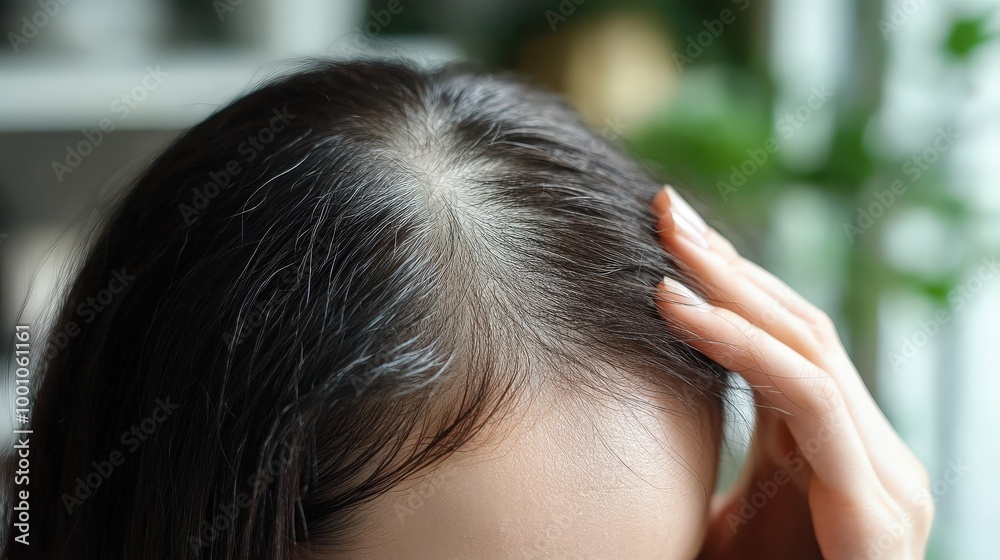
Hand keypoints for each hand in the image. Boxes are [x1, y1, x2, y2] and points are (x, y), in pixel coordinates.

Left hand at [651, 187, 932, 559]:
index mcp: (828, 449)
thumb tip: (637, 392)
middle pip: (799, 328)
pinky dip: (740, 346)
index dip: (731, 282)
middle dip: (729, 264)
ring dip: (733, 287)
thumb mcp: (723, 511)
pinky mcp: (879, 510)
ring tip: (666, 244)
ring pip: (809, 348)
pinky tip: (678, 308)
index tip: (666, 233)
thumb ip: (712, 448)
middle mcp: (866, 452)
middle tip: (664, 206)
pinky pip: (808, 399)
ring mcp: (884, 479)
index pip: (786, 341)